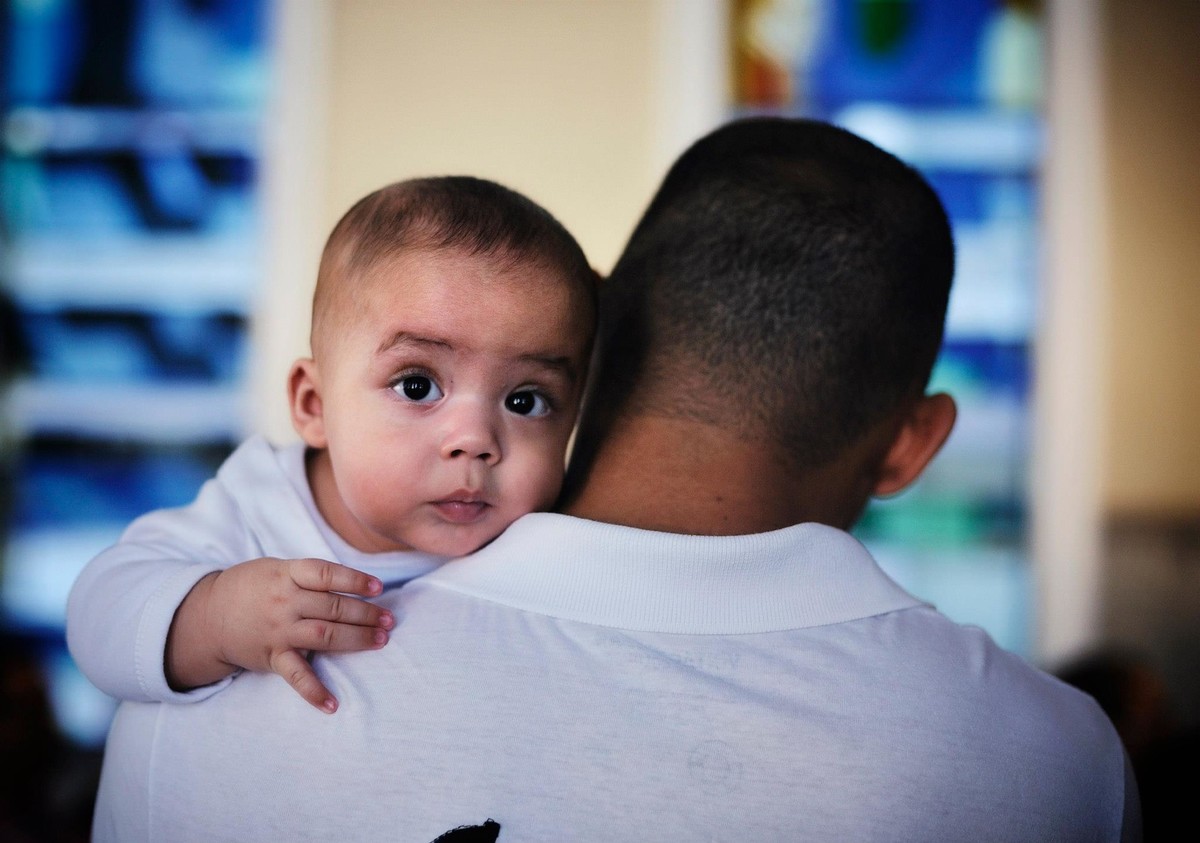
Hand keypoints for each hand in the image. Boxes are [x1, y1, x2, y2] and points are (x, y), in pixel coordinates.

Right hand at [166, 558, 393, 712]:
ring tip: (381, 640)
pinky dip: (314, 691)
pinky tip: (333, 704)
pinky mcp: (272, 657)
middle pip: (333, 607)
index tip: (378, 588)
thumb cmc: (253, 587)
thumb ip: (310, 575)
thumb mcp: (278, 569)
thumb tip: (354, 583)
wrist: (209, 615)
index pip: (326, 574)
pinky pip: (296, 676)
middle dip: (366, 614)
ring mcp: (278, 631)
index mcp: (287, 575)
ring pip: (324, 635)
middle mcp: (284, 602)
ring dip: (356, 639)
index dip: (354, 580)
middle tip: (390, 620)